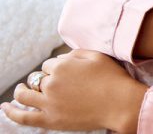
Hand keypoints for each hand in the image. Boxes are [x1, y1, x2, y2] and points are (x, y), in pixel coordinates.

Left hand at [1, 50, 146, 132]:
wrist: (121, 103)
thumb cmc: (113, 79)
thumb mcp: (97, 56)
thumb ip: (76, 53)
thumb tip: (61, 58)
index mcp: (61, 65)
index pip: (49, 65)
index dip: (57, 69)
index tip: (68, 75)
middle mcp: (51, 82)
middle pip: (38, 78)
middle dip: (44, 80)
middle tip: (57, 86)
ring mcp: (49, 102)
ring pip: (25, 94)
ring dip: (21, 91)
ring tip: (21, 91)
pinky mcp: (50, 119)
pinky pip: (23, 116)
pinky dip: (11, 112)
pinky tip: (4, 107)